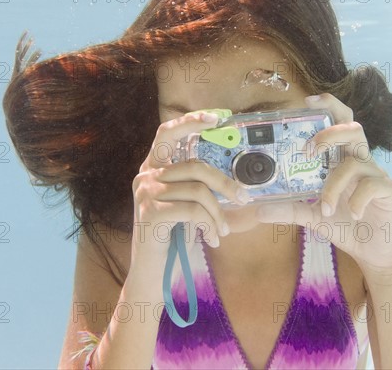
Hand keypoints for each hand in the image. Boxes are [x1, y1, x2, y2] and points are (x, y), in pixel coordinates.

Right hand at [130, 111, 248, 262]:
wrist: (152, 273)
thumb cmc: (174, 238)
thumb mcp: (190, 210)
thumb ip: (208, 194)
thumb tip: (246, 192)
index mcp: (153, 168)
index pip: (167, 133)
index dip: (190, 121)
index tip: (216, 118)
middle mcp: (145, 176)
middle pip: (195, 165)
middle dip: (225, 183)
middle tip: (243, 198)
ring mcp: (145, 193)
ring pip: (198, 191)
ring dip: (218, 213)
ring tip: (222, 231)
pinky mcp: (149, 212)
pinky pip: (192, 210)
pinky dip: (209, 224)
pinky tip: (212, 238)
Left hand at [256, 93, 391, 273]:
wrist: (374, 251)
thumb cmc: (343, 223)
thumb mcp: (311, 215)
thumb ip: (288, 208)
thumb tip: (258, 209)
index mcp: (340, 159)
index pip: (338, 123)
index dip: (328, 106)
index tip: (308, 101)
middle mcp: (358, 160)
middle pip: (352, 128)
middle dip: (330, 132)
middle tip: (310, 150)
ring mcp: (375, 173)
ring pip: (355, 161)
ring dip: (335, 183)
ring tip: (325, 206)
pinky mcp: (388, 189)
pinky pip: (372, 184)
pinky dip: (356, 199)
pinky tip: (352, 214)